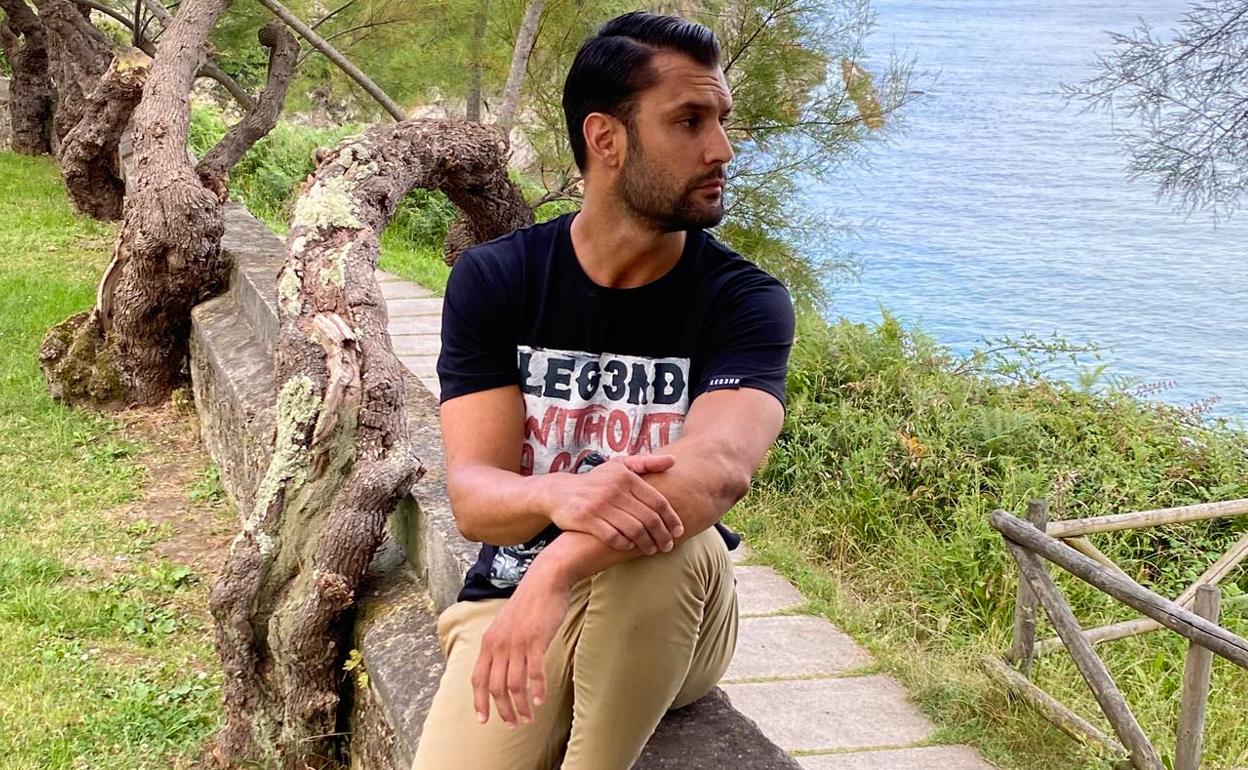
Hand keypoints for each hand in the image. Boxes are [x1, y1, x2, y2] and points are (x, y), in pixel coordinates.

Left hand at [471, 571, 571, 728]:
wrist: (545, 580)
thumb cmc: (529, 603)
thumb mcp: (506, 624)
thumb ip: (501, 644)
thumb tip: (501, 666)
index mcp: (489, 642)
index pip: (477, 679)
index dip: (479, 701)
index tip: (483, 720)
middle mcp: (499, 645)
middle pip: (495, 687)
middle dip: (503, 710)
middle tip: (514, 725)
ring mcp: (516, 643)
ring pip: (514, 684)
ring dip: (520, 706)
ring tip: (528, 718)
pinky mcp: (535, 640)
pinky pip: (534, 672)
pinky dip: (536, 689)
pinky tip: (540, 700)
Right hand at [543, 454, 683, 553]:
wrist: (559, 492)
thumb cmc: (596, 481)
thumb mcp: (619, 465)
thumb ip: (646, 462)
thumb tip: (673, 460)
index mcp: (626, 476)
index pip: (658, 501)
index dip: (671, 519)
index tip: (678, 531)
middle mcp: (614, 489)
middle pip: (649, 518)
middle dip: (662, 535)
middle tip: (667, 546)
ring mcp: (600, 505)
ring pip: (634, 530)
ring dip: (647, 543)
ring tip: (652, 549)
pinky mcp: (587, 520)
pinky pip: (614, 537)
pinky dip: (625, 544)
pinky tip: (630, 547)